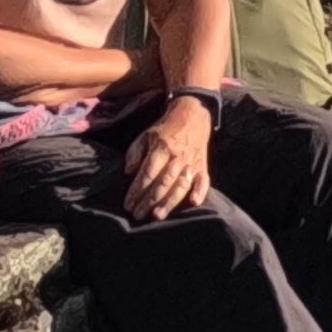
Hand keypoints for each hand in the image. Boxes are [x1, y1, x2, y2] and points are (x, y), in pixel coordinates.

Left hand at [117, 96, 216, 224]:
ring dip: (169, 202)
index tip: (128, 204)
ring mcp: (191, 162)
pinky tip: (194, 202)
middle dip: (149, 200)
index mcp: (161, 148)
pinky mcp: (202, 167)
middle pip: (162, 182)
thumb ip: (135, 154)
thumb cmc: (164, 130)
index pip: (147, 174)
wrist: (192, 116)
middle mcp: (177, 157)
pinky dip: (200, 192)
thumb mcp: (145, 136)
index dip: (136, 190)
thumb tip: (129, 172)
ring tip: (157, 215)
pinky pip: (204, 181)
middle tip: (137, 214)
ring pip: (180, 185)